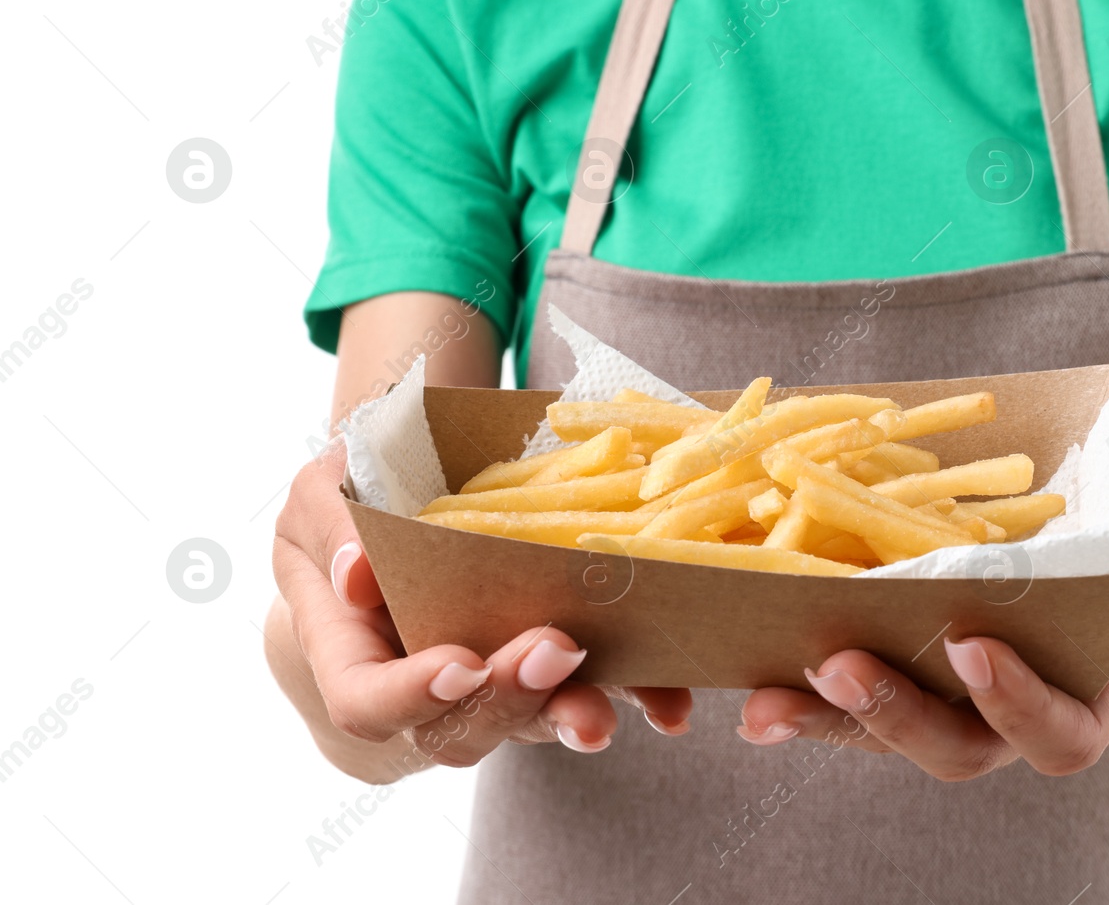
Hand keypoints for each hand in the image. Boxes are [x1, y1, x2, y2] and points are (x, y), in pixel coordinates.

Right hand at [267, 437, 691, 773]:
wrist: (389, 528)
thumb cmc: (344, 511)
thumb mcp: (320, 498)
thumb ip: (331, 524)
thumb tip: (357, 572)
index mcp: (349, 657)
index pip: (366, 703)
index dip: (411, 695)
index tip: (461, 664)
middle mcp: (419, 695)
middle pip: (457, 730)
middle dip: (511, 697)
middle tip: (555, 649)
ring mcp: (487, 692)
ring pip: (527, 725)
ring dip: (572, 712)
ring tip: (608, 708)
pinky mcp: (547, 672)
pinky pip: (588, 691)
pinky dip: (631, 697)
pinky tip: (668, 705)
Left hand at [737, 545, 1108, 780]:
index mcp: (1083, 704)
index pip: (1057, 733)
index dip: (1016, 701)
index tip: (973, 647)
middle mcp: (1009, 725)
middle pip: (955, 750)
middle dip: (896, 713)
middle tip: (844, 665)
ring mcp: (948, 708)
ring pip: (886, 736)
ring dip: (825, 718)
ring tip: (766, 700)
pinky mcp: (898, 681)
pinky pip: (846, 705)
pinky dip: (801, 703)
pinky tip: (752, 696)